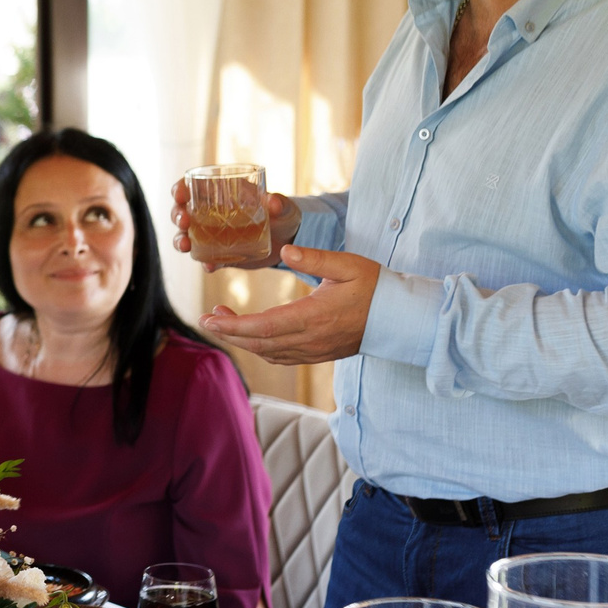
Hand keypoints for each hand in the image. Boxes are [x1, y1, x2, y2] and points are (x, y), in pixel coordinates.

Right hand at [169, 179, 300, 270]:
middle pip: (182, 212)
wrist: (288, 240)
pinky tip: (209, 267)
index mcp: (219, 194)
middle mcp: (209, 214)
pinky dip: (205, 263)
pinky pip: (206, 260)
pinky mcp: (220, 255)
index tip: (180, 194)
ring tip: (185, 245)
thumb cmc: (281, 213)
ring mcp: (212, 236)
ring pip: (186, 236)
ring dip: (180, 240)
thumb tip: (273, 202)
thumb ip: (277, 203)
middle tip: (183, 221)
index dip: (180, 189)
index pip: (191, 187)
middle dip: (177, 215)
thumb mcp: (282, 206)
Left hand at [198, 246, 378, 364]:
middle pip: (260, 343)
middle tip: (207, 318)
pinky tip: (252, 334)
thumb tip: (284, 250)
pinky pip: (282, 357)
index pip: (265, 326)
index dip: (234, 326)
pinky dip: (261, 347)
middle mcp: (311, 339)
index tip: (209, 318)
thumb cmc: (376, 287)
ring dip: (243, 340)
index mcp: (315, 316)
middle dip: (229, 333)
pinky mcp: (319, 354)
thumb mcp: (348, 265)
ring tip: (223, 320)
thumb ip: (315, 258)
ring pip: (269, 352)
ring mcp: (315, 351)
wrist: (401, 319)